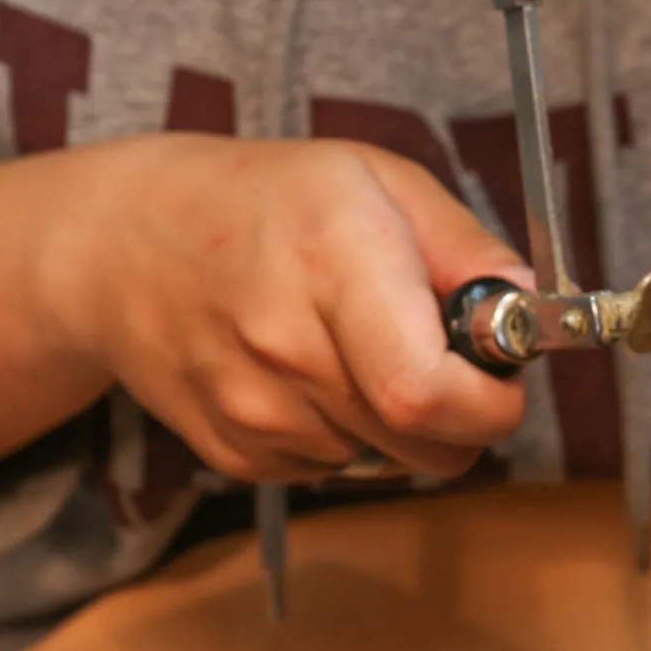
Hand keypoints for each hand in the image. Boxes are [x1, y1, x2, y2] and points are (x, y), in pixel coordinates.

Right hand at [53, 134, 530, 481]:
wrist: (120, 245)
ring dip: (406, 423)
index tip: (500, 373)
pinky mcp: (236, 453)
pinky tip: (314, 372)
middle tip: (447, 355)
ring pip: (391, 463)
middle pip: (427, 444)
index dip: (489, 403)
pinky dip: (353, 434)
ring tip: (361, 346)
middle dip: (467, 414)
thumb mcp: (380, 181)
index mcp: (334, 267)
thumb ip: (469, 246)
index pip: (426, 394)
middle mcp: (285, 350)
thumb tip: (530, 307)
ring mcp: (253, 412)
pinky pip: (340, 469)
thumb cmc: (265, 200)